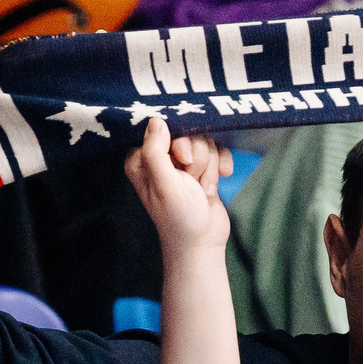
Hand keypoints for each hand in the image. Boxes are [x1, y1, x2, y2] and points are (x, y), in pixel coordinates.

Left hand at [125, 119, 227, 260]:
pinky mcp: (202, 167)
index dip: (178, 144)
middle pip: (187, 134)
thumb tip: (156, 120)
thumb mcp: (164, 184)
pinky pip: (217, 150)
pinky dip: (221, 165)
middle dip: (197, 158)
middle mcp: (160, 159)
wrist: (203, 243)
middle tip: (192, 180)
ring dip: (208, 166)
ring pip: (204, 141)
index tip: (182, 163)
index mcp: (142, 161)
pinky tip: (221, 179)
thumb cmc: (179, 218)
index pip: (162, 130)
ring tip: (202, 189)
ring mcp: (182, 163)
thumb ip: (156, 151)